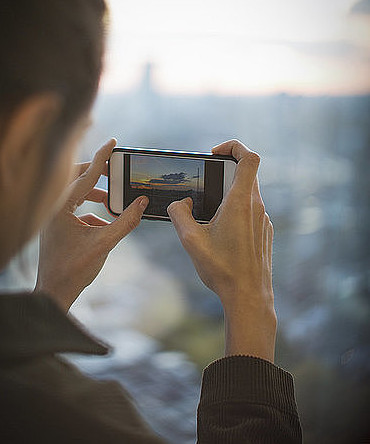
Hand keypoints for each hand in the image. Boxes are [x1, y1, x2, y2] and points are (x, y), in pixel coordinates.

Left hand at [35, 138, 148, 311]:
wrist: (54, 291)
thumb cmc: (73, 269)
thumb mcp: (104, 243)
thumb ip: (125, 221)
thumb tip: (142, 202)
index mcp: (61, 207)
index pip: (86, 175)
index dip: (102, 157)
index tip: (113, 142)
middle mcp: (53, 207)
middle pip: (76, 177)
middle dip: (96, 174)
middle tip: (115, 172)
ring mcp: (52, 216)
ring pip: (76, 193)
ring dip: (96, 195)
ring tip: (114, 202)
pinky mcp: (56, 225)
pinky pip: (75, 209)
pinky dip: (91, 212)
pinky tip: (104, 225)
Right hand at [167, 139, 275, 361]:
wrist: (249, 297)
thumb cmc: (222, 269)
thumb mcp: (190, 240)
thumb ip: (179, 214)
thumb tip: (180, 203)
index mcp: (241, 202)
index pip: (249, 157)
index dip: (234, 146)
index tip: (215, 153)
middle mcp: (257, 207)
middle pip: (246, 175)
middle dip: (224, 173)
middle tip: (204, 184)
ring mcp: (263, 220)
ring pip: (248, 195)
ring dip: (228, 195)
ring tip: (208, 212)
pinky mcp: (264, 232)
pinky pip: (251, 212)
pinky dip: (235, 211)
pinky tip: (220, 232)